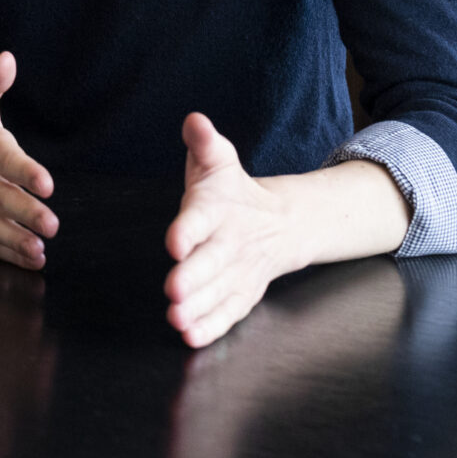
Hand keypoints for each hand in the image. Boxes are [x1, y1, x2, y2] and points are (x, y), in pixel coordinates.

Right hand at [0, 53, 57, 269]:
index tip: (46, 183)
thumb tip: (8, 60)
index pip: (3, 159)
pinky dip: (7, 253)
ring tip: (40, 250)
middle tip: (51, 225)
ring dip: (17, 240)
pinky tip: (30, 259)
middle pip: (1, 198)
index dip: (24, 171)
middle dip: (25, 214)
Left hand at [164, 113, 303, 346]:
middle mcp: (230, 243)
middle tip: (173, 290)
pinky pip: (229, 313)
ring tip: (177, 319)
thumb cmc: (233, 193)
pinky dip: (212, 327)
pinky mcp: (242, 294)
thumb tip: (194, 121)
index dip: (189, 229)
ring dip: (198, 308)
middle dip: (194, 277)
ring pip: (219, 292)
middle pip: (212, 261)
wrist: (283, 222)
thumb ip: (204, 143)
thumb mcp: (219, 161)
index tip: (175, 241)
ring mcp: (239, 272)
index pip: (202, 218)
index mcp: (219, 209)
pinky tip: (191, 336)